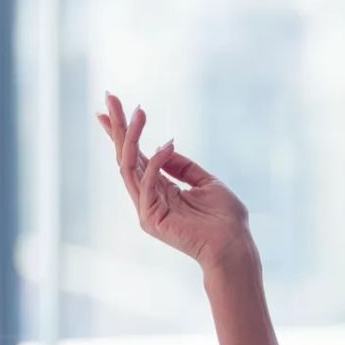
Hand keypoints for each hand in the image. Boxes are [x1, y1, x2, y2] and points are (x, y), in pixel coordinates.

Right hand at [97, 92, 255, 271]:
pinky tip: (167, 144)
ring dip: (130, 137)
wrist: (234, 246)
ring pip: (128, 167)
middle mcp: (148, 196)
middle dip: (117, 127)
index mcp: (160, 188)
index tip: (111, 107)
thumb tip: (164, 146)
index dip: (123, 132)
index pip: (135, 156)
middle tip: (110, 98)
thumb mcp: (206, 183)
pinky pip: (148, 184)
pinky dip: (156, 162)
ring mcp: (147, 208)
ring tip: (136, 113)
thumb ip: (183, 167)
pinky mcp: (151, 218)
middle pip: (125, 156)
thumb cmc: (225, 219)